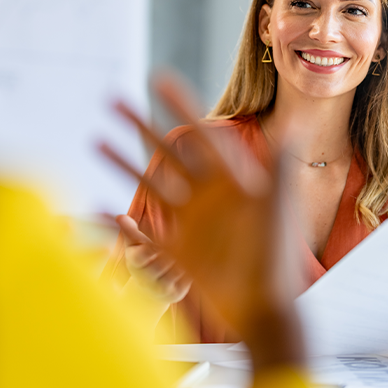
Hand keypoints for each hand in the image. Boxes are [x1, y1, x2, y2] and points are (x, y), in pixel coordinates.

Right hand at [101, 74, 304, 369]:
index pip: (200, 134)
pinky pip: (141, 233)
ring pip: (149, 185)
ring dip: (122, 162)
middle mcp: (206, 197)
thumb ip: (279, 168)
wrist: (268, 309)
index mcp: (230, 180)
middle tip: (113, 99)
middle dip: (140, 125)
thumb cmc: (277, 258)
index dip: (179, 105)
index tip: (158, 78)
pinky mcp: (176, 254)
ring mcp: (189, 224)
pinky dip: (118, 222)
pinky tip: (96, 207)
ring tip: (96, 139)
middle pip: (166, 152)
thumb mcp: (278, 207)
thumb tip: (290, 126)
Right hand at [115, 214, 190, 303]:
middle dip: (170, 252)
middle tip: (179, 243)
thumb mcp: (134, 247)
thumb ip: (130, 231)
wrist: (149, 293)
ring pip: (175, 271)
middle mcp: (146, 279)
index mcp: (135, 264)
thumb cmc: (143, 262)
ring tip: (186, 250)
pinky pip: (186, 279)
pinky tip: (193, 260)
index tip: (161, 241)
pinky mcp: (175, 293)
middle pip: (161, 263)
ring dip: (182, 260)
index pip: (141, 255)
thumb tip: (120, 216)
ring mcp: (161, 288)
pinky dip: (191, 269)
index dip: (152, 247)